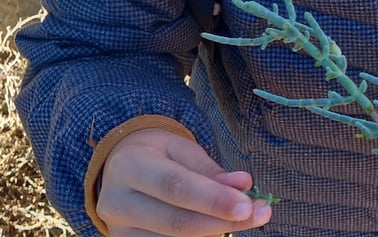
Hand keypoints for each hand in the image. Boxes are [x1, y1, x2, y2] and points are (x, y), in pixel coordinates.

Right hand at [97, 128, 271, 235]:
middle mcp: (118, 201)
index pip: (176, 186)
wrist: (121, 166)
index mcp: (131, 165)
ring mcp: (117, 230)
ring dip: (215, 233)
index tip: (248, 204)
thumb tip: (243, 185)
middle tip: (258, 215)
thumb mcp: (182, 149)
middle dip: (221, 221)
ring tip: (246, 219)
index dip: (213, 199)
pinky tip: (220, 227)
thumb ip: (210, 171)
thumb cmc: (158, 153)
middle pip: (176, 222)